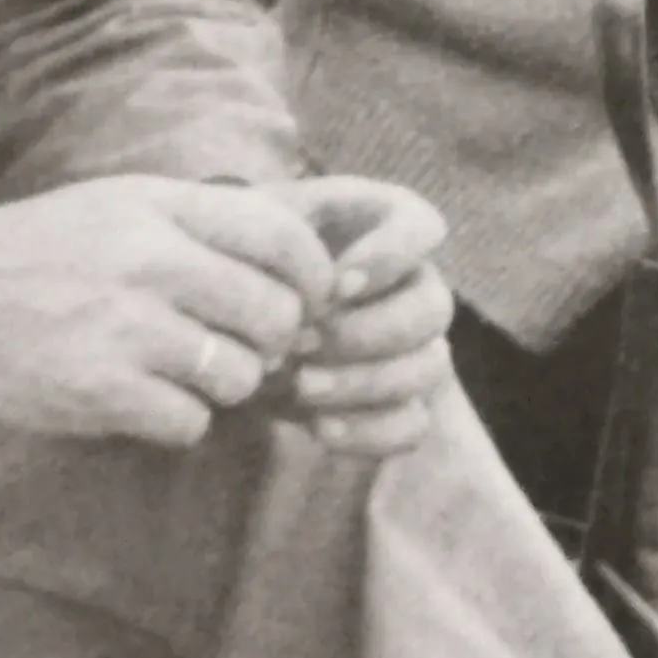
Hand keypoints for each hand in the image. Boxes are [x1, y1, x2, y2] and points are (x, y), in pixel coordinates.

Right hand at [0, 178, 339, 449]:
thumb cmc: (33, 253)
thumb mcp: (116, 205)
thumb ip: (200, 223)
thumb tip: (299, 260)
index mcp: (159, 208)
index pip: (283, 237)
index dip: (314, 277)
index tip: (308, 299)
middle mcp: (149, 262)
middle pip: (276, 315)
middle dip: (272, 341)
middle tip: (242, 346)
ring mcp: (124, 329)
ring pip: (240, 376)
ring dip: (224, 385)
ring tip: (181, 372)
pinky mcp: (97, 391)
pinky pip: (191, 423)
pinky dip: (177, 421)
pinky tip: (142, 400)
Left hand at [255, 177, 460, 461]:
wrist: (223, 326)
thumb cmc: (236, 266)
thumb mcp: (244, 236)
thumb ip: (277, 245)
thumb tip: (317, 296)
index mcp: (382, 229)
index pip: (423, 228)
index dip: (392, 256)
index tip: (336, 285)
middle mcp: (411, 285)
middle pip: (435, 307)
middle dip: (367, 331)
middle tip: (301, 343)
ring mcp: (413, 347)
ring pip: (431, 367)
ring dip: (367, 382)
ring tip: (302, 387)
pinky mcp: (398, 404)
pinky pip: (415, 424)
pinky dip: (371, 430)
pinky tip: (320, 428)